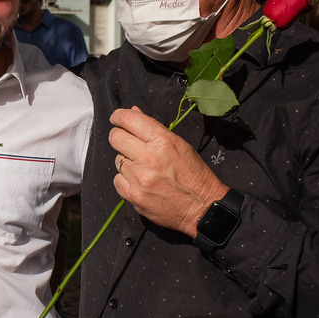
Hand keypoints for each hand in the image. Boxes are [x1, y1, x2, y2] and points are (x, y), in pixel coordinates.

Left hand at [109, 106, 228, 237]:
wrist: (202, 207)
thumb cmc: (193, 173)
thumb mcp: (179, 144)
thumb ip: (153, 127)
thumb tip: (133, 111)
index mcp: (162, 141)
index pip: (129, 120)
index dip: (119, 116)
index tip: (117, 118)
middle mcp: (148, 158)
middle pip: (116, 138)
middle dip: (119, 136)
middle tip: (126, 140)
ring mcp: (139, 179)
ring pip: (117, 160)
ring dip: (126, 160)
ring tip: (143, 166)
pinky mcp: (134, 196)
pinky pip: (118, 180)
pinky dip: (125, 179)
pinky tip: (139, 181)